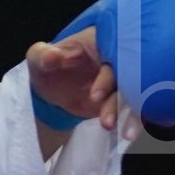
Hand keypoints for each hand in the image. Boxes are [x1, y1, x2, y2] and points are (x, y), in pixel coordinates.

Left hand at [26, 26, 140, 141]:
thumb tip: (52, 56)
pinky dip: (134, 121)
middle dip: (122, 98)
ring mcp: (123, 78)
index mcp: (101, 40)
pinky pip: (135, 108)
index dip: (106, 76)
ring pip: (135, 94)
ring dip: (131, 114)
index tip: (95, 96)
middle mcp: (117, 57)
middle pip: (129, 75)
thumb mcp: (39, 58)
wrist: (53, 90)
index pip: (112, 53)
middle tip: (107, 120)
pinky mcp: (125, 97)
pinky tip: (129, 134)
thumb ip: (44, 55)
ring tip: (119, 131)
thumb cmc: (47, 66)